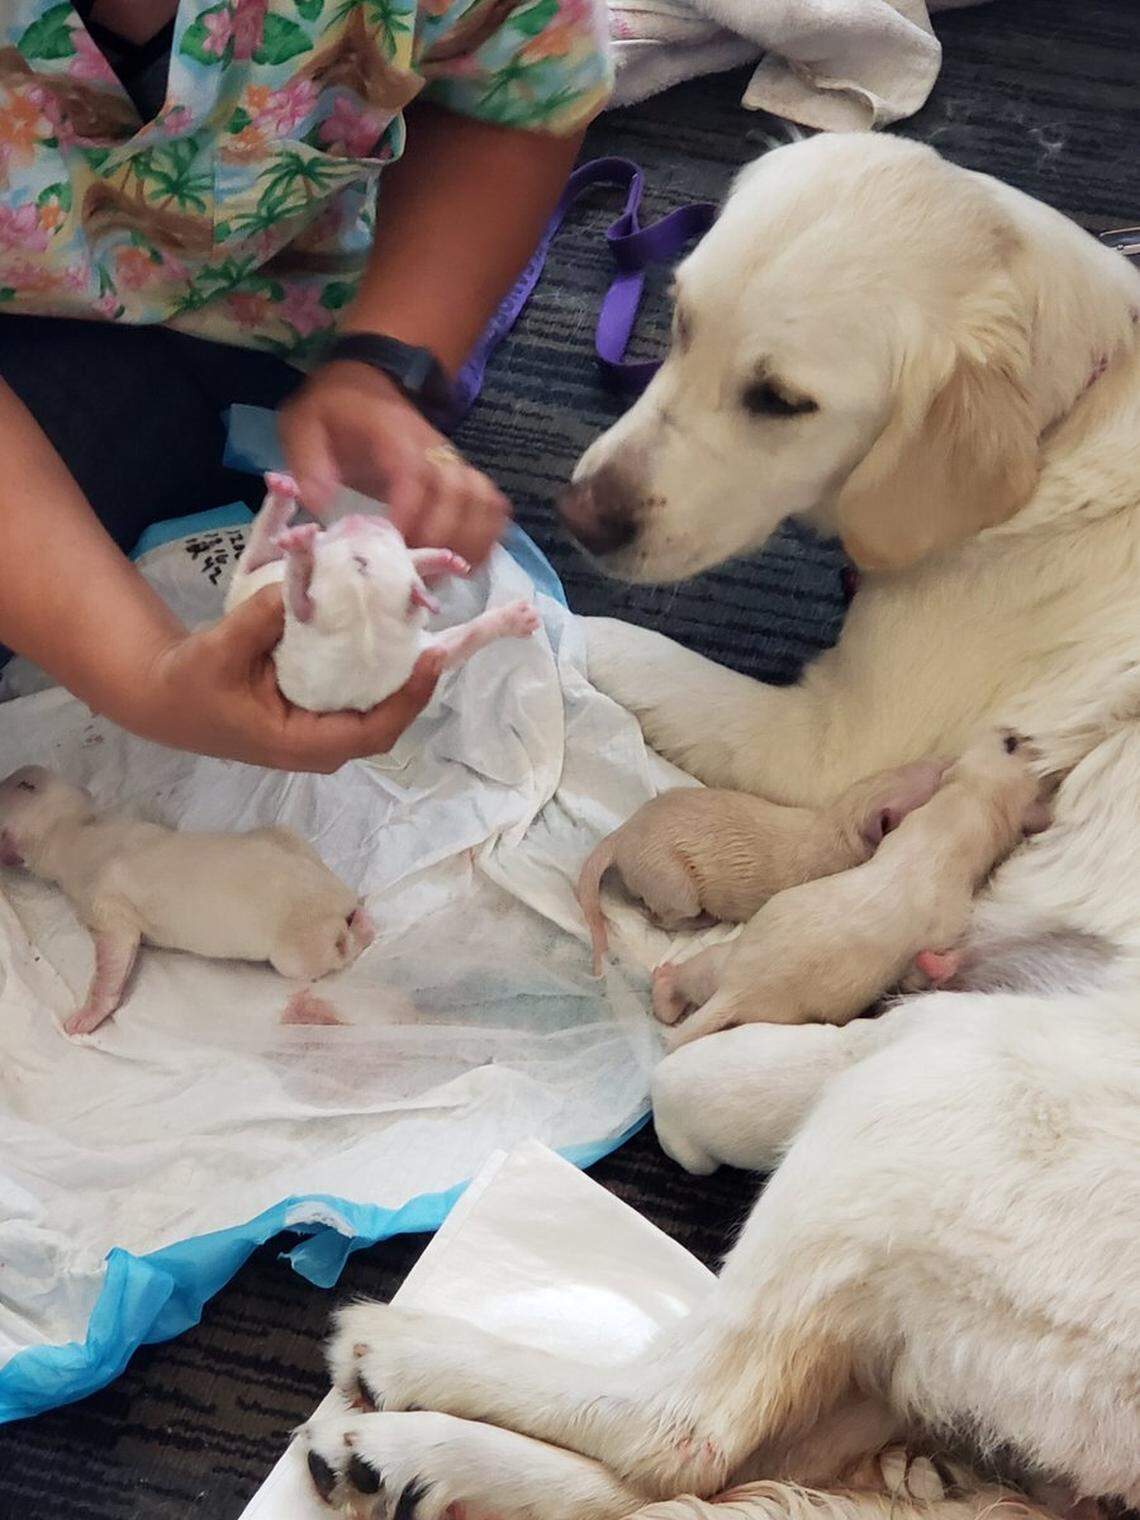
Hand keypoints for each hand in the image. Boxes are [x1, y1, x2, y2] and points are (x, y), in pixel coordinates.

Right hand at [119, 587, 441, 772]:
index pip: (374, 730)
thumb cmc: (191, 684)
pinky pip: (361, 693)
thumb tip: (301, 583)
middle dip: (417, 680)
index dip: (409, 696)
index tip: (432, 656)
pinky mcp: (320, 712)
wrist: (167, 697)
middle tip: (444, 634)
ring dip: (403, 672)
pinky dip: (379, 665)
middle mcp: (321, 744)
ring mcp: (322, 731)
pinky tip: (393, 631)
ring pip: (379, 706)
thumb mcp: (219, 650)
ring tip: (428, 628)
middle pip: (388, 718)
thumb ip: (260, 619)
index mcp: (301, 744)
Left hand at [280, 361, 508, 567]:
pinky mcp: (462, 475)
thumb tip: (321, 505)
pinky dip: (489, 533)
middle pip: (458, 493)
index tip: (396, 543)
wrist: (366, 379)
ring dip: (471, 540)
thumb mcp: (303, 425)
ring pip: (482, 499)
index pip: (415, 474)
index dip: (412, 512)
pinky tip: (471, 561)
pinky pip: (491, 504)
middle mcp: (433, 447)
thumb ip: (308, 463)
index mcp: (392, 435)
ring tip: (448, 573)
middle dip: (442, 536)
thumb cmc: (333, 409)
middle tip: (418, 570)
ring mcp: (452, 461)